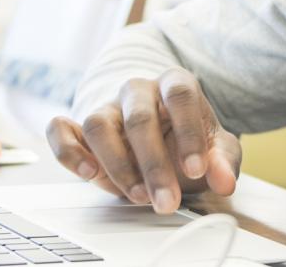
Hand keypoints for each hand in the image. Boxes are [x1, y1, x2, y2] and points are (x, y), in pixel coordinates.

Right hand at [46, 68, 241, 214]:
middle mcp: (137, 91)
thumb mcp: (216, 149)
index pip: (180, 95)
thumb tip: (224, 180)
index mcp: (173, 85)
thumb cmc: (186, 140)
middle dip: (153, 164)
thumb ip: (222, 161)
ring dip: (117, 165)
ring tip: (137, 195)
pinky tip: (88, 174)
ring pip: (98, 123)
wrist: (159, 135)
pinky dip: (68, 151)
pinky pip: (61, 130)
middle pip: (138, 117)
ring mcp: (106, 107)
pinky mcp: (79, 126)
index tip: (196, 170)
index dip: (188, 133)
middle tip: (167, 201)